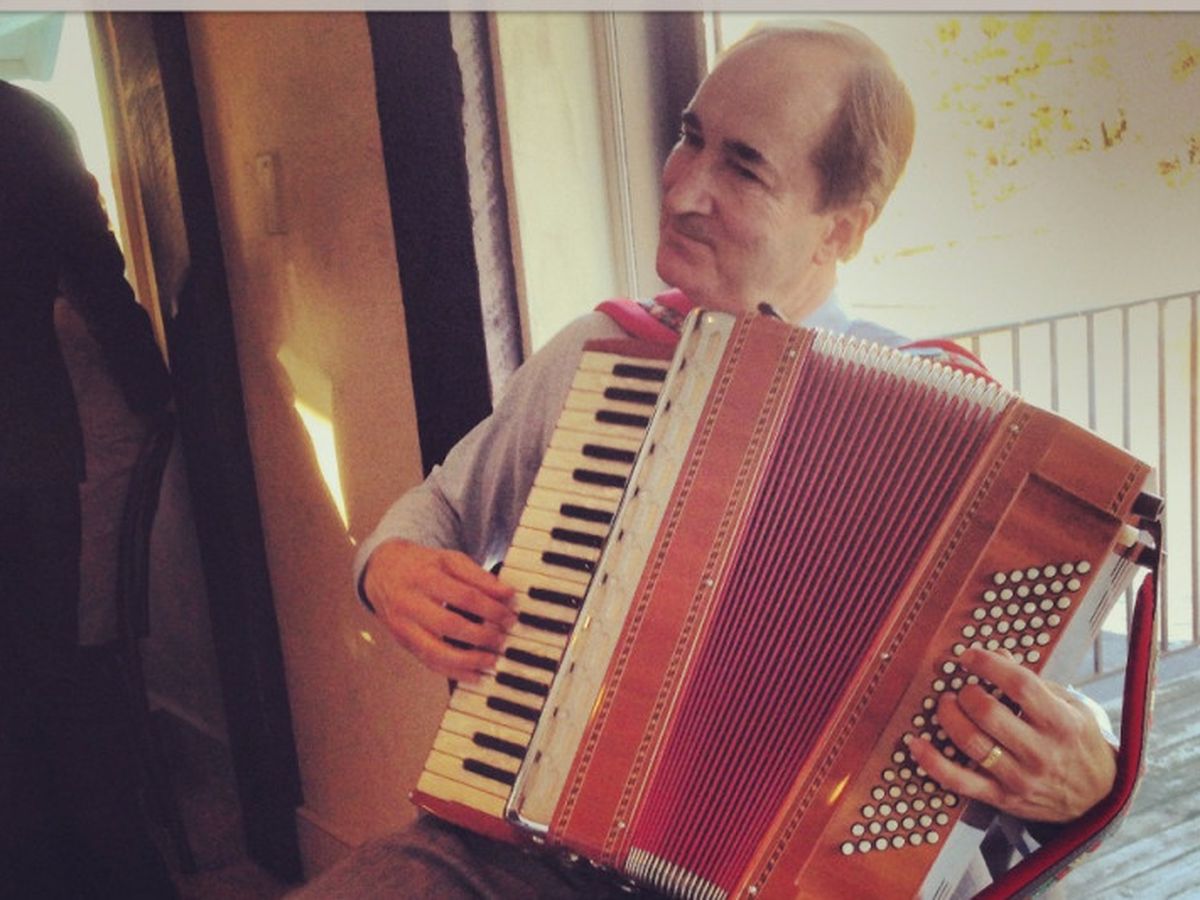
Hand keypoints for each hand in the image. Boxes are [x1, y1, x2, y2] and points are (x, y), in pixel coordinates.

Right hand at [364, 539, 515, 683]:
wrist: (382, 571)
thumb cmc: (422, 566)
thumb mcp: (449, 560)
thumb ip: (478, 576)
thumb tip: (507, 594)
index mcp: (426, 577)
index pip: (464, 596)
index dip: (491, 608)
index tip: (510, 616)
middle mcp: (411, 603)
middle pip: (449, 625)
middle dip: (481, 636)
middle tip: (502, 639)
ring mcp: (404, 626)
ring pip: (435, 652)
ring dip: (468, 661)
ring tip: (491, 661)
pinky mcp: (403, 642)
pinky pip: (429, 663)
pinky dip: (453, 673)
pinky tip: (474, 675)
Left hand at [906, 648, 1115, 823]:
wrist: (1098, 798)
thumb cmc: (1078, 743)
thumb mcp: (1070, 707)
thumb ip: (1033, 682)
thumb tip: (997, 654)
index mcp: (1062, 723)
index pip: (1020, 685)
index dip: (988, 664)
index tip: (969, 656)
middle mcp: (1041, 752)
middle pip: (988, 714)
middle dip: (966, 693)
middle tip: (963, 689)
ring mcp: (1021, 778)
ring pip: (972, 744)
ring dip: (948, 718)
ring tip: (946, 705)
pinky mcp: (1003, 799)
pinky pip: (959, 781)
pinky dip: (932, 762)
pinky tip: (916, 743)